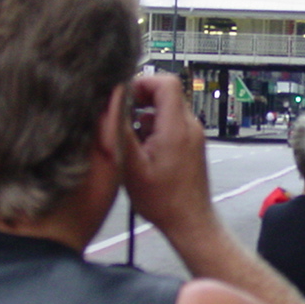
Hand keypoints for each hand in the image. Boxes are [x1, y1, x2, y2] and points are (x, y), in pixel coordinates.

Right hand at [122, 73, 215, 240]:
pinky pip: (172, 123)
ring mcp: (193, 135)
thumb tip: (111, 102)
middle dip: (140, 100)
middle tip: (122, 118)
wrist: (189, 221)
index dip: (142, 82)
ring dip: (145, 116)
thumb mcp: (131, 166)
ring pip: (168, 108)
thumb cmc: (163, 200)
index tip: (124, 97)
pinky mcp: (192, 144)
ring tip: (130, 138)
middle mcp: (190, 126)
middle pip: (166, 93)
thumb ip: (121, 131)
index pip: (166, 82)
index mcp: (176, 127)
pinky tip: (141, 149)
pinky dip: (155, 128)